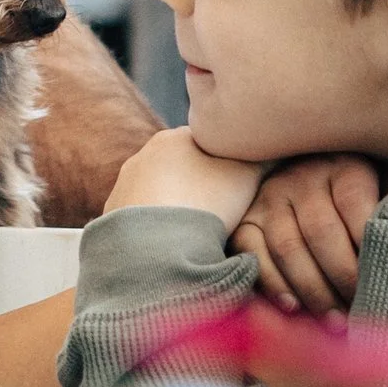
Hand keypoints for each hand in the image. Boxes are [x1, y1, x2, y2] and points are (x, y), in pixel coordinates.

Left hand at [102, 125, 266, 231]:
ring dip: (176, 209)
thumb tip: (276, 146)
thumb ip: (263, 157)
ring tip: (195, 233)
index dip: (228, 163)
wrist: (156, 248)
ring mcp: (122, 187)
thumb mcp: (247, 176)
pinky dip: (156, 229)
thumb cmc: (206, 204)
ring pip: (160, 195)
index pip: (207, 143)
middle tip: (220, 213)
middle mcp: (141, 156)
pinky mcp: (111, 218)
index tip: (239, 186)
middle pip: (181, 168)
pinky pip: (142, 221)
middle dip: (199, 187)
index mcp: (172, 138)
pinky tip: (171, 244)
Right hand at [230, 154, 380, 318]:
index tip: (384, 280)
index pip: (355, 206)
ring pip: (287, 247)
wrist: (311, 176)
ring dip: (313, 290)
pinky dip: (272, 282)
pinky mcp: (247, 219)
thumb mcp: (384, 190)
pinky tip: (293, 307)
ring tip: (335, 322)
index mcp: (344, 168)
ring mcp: (271, 198)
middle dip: (343, 278)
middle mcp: (303, 178)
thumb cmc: (361, 199)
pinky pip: (253, 252)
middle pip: (321, 232)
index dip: (368, 247)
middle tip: (362, 312)